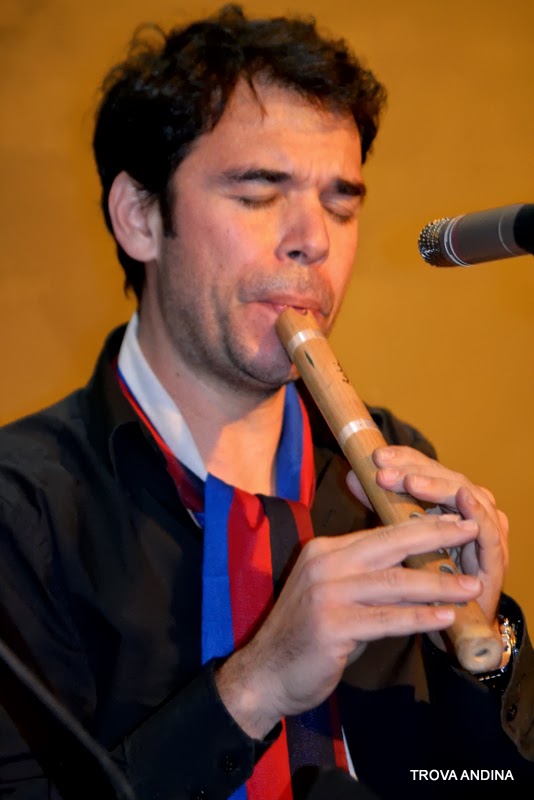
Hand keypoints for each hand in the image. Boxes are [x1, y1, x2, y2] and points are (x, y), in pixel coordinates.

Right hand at [216, 512, 482, 738]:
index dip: (420, 526)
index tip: (454, 521)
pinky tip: (445, 618)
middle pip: (390, 544)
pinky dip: (420, 617)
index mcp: (324, 550)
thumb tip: (416, 571)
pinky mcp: (331, 625)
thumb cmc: (306, 635)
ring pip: (394, 582)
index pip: (380, 532)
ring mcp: (326, 593)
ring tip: (471, 585)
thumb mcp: (333, 594)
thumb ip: (366, 578)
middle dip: (435, 536)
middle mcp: (324, 564)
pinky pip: (386, 619)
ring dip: (438, 584)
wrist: (265, 673)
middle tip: (471, 530)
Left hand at [346, 445, 508, 623]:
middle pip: (445, 477)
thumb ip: (382, 510)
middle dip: (413, 470)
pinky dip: (476, 511)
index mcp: (445, 503)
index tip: (376, 456)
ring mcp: (485, 531)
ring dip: (438, 487)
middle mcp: (468, 510)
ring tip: (411, 482)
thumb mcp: (395, 544)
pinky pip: (489, 529)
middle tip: (383, 469)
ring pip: (465, 495)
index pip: (426, 469)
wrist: (450, 630)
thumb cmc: (420, 584)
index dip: (404, 460)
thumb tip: (353, 478)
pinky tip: (462, 498)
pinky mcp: (496, 558)